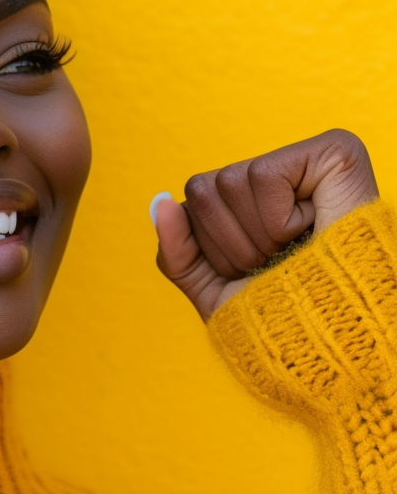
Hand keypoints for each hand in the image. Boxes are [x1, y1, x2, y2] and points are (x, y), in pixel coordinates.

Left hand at [154, 129, 378, 321]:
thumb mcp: (212, 291)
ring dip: (258, 237)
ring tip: (296, 249)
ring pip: (228, 180)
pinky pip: (263, 174)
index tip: (255, 271)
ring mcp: (304, 161)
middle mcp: (274, 177)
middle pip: (202, 187)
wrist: (334, 341)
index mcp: (247, 203)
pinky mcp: (334, 152)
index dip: (212, 248)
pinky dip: (279, 220)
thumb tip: (160, 200)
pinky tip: (313, 227)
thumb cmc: (283, 318)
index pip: (192, 201)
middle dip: (231, 244)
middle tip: (278, 261)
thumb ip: (177, 251)